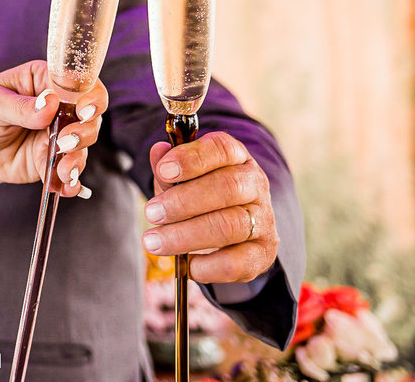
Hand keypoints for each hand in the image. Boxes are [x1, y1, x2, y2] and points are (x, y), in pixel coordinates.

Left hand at [0, 60, 105, 196]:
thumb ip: (20, 107)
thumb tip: (51, 104)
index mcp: (43, 80)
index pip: (77, 83)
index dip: (88, 95)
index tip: (83, 109)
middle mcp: (57, 107)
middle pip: (88, 115)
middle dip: (84, 130)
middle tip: (67, 141)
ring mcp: (55, 135)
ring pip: (82, 144)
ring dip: (78, 157)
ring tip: (65, 168)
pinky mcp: (48, 160)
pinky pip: (66, 170)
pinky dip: (70, 180)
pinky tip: (67, 187)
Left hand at [140, 132, 279, 283]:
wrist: (232, 235)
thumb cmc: (200, 199)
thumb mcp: (181, 180)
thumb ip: (168, 168)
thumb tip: (158, 151)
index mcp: (236, 158)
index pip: (222, 148)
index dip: (192, 158)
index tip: (163, 171)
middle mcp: (255, 185)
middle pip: (227, 187)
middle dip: (183, 201)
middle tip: (151, 213)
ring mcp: (264, 220)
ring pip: (230, 226)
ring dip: (185, 235)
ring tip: (153, 242)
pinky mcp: (263, 254)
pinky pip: (236, 262)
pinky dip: (206, 265)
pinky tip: (186, 264)